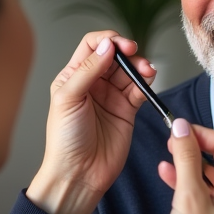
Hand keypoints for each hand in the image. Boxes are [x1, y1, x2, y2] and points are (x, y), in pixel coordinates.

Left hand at [27, 31, 156, 213]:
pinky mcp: (127, 110)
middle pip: (115, 56)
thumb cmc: (65, 140)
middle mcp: (93, 83)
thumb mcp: (68, 98)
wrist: (79, 173)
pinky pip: (140, 89)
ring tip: (147, 71)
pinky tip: (148, 81)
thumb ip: (88, 70)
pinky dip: (146, 82)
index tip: (120, 45)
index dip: (108, 41)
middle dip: (128, 52)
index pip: (93, 46)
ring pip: (130, 70)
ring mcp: (111, 96)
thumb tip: (107, 46)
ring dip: (140, 66)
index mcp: (73, 76)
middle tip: (135, 55)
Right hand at [157, 120, 213, 213]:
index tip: (177, 130)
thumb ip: (185, 158)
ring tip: (167, 157)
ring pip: (209, 172)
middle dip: (194, 146)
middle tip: (171, 141)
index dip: (199, 133)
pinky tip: (168, 174)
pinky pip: (203, 189)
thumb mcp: (188, 197)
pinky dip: (187, 180)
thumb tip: (182, 128)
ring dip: (188, 163)